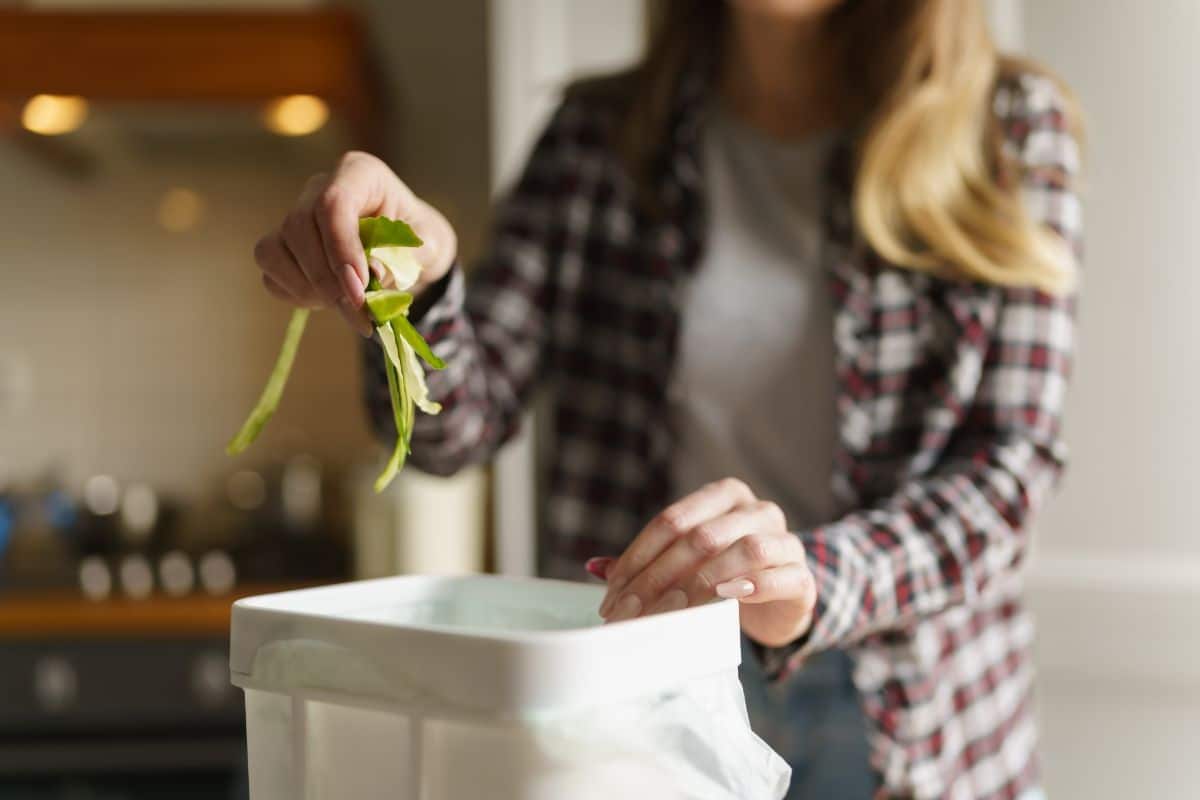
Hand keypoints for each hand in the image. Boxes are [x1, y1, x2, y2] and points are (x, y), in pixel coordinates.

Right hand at [253, 151, 457, 335]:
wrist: (409, 252)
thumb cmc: (419, 241)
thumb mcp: (430, 248)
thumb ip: (406, 259)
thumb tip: (372, 274)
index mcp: (360, 174)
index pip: (333, 202)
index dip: (341, 247)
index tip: (359, 288)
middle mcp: (319, 188)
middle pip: (299, 227)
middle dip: (326, 278)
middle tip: (358, 312)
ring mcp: (295, 216)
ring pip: (274, 250)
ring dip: (307, 288)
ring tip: (346, 307)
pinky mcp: (282, 246)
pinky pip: (270, 272)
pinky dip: (296, 294)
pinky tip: (328, 301)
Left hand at [595, 478, 816, 647]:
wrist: (784, 599)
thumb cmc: (727, 574)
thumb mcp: (688, 562)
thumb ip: (646, 561)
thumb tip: (595, 567)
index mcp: (723, 496)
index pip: (672, 520)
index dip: (638, 557)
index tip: (612, 594)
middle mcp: (756, 510)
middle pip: (700, 537)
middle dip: (659, 578)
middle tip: (630, 614)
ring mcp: (784, 540)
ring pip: (742, 551)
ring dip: (701, 584)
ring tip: (671, 611)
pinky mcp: (801, 576)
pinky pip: (779, 575)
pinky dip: (751, 586)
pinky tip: (727, 598)